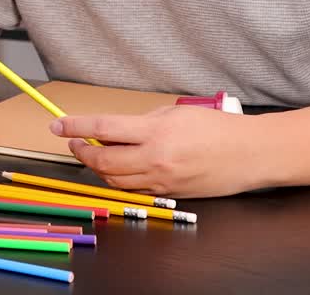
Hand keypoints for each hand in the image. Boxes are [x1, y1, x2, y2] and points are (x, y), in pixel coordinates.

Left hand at [52, 105, 262, 197]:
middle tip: (73, 141)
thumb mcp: (175, 114)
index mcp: (156, 133)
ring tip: (94, 153)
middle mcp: (156, 160)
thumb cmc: (217, 128)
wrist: (250, 154)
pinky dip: (119, 179)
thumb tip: (112, 131)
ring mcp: (162, 181)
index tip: (58, 124)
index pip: (104, 129)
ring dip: (97, 168)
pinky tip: (118, 168)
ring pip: (114, 180)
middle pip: (103, 162)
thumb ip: (142, 123)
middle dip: (81, 152)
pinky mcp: (169, 194)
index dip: (76, 127)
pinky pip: (134, 190)